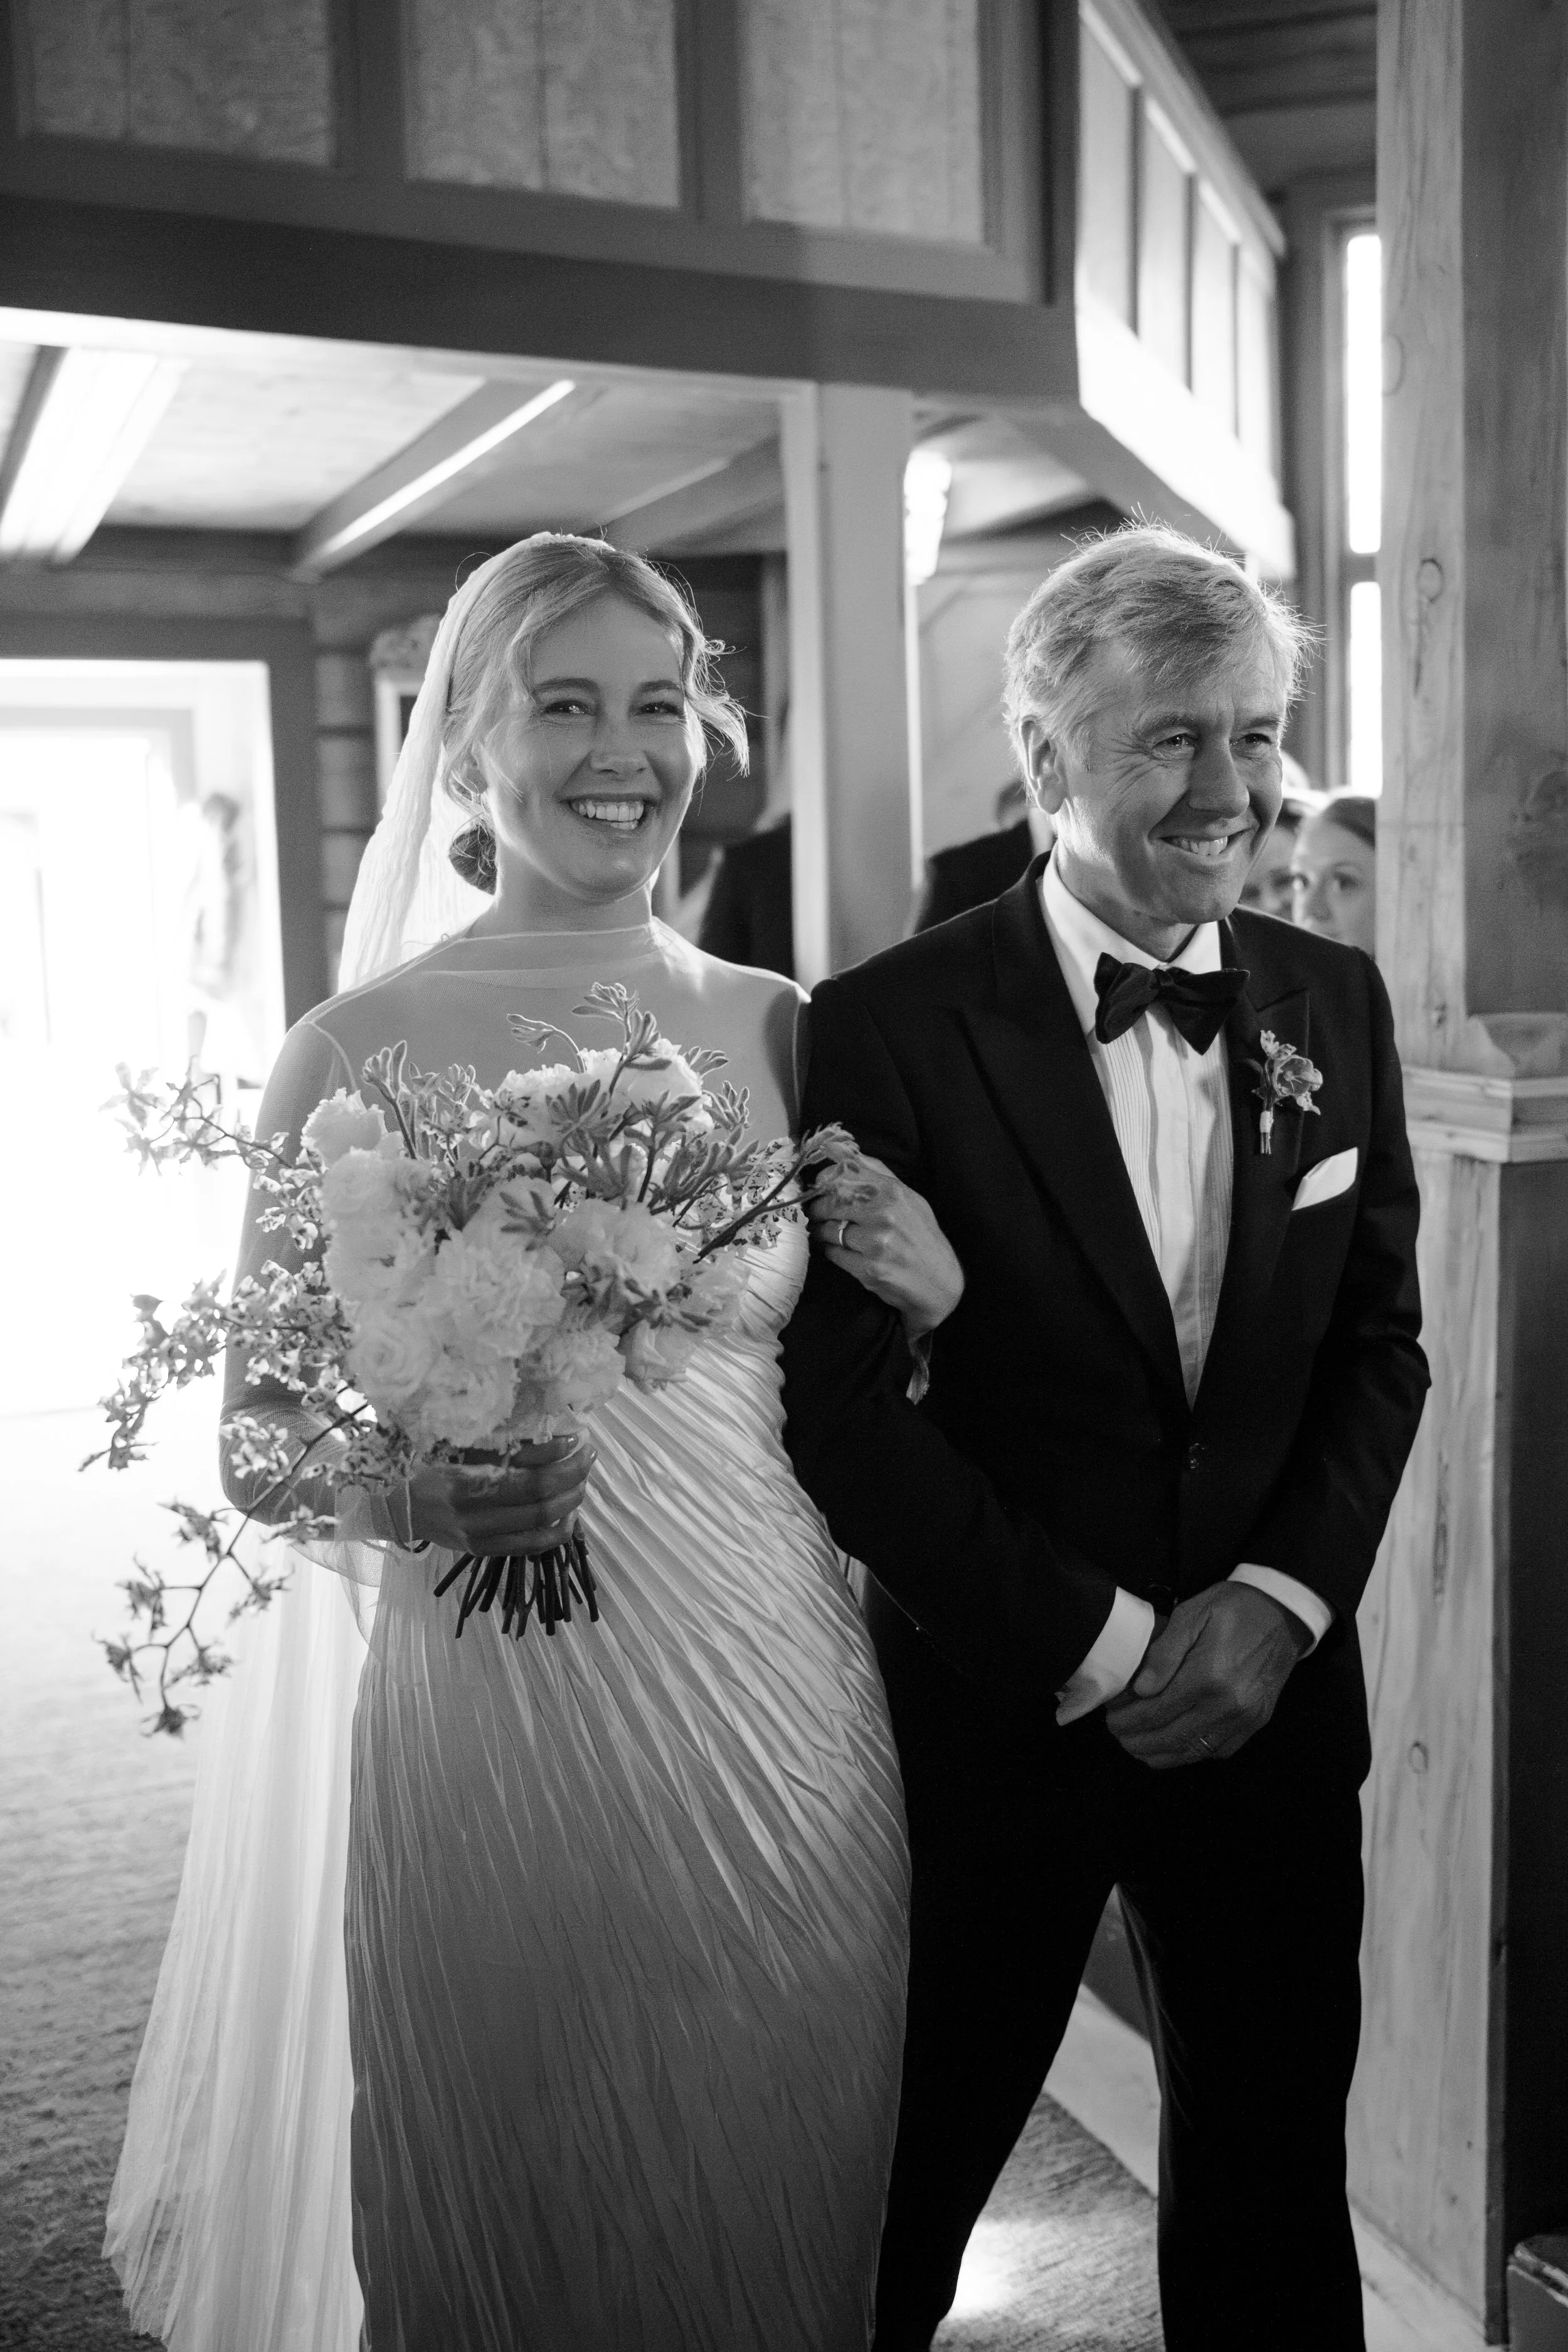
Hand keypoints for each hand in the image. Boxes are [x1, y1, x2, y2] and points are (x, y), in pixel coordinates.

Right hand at [407, 1437, 594, 1556]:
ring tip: (580, 1482)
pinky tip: (568, 1515)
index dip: (563, 1464)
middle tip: (587, 1458)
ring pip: (539, 1530)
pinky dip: (555, 1533)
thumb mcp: (467, 1446)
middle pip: (540, 1507)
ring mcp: (478, 1539)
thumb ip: (513, 1447)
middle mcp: (473, 1518)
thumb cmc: (432, 1464)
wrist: (398, 1503)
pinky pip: (528, 1547)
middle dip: (573, 1481)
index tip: (580, 1442)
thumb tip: (562, 1440)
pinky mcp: (482, 1551)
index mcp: (466, 1485)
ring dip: (569, 1505)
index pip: (531, 1482)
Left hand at [807, 1152, 963, 1336]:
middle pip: (829, 1202)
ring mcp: (876, 1243)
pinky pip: (833, 1254)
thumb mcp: (909, 1198)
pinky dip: (831, 1252)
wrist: (941, 1282)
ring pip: (827, 1230)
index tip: (821, 1189)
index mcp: (893, 1192)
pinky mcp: (869, 1270)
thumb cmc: (921, 1237)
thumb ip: (878, 1173)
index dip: (823, 1182)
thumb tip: (843, 1152)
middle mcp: (884, 1214)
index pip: (841, 1174)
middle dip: (817, 1209)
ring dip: (821, 1232)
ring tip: (827, 1233)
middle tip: (816, 1214)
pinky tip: (841, 1251)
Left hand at [1104, 1583, 1311, 1769]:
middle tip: (1116, 1732)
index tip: (1110, 1716)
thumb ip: (1164, 1652)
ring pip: (1191, 1751)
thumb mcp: (1192, 1614)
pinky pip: (1216, 1751)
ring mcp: (1244, 1719)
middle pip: (1170, 1737)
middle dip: (1135, 1739)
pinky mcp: (1255, 1724)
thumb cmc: (1234, 1608)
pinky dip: (1188, 1753)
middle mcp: (1228, 1705)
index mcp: (1209, 1676)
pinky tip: (1169, 1746)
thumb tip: (1140, 1688)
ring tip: (1135, 1745)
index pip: (1155, 1711)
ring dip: (1158, 1753)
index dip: (1127, 1719)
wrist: (1283, 1614)